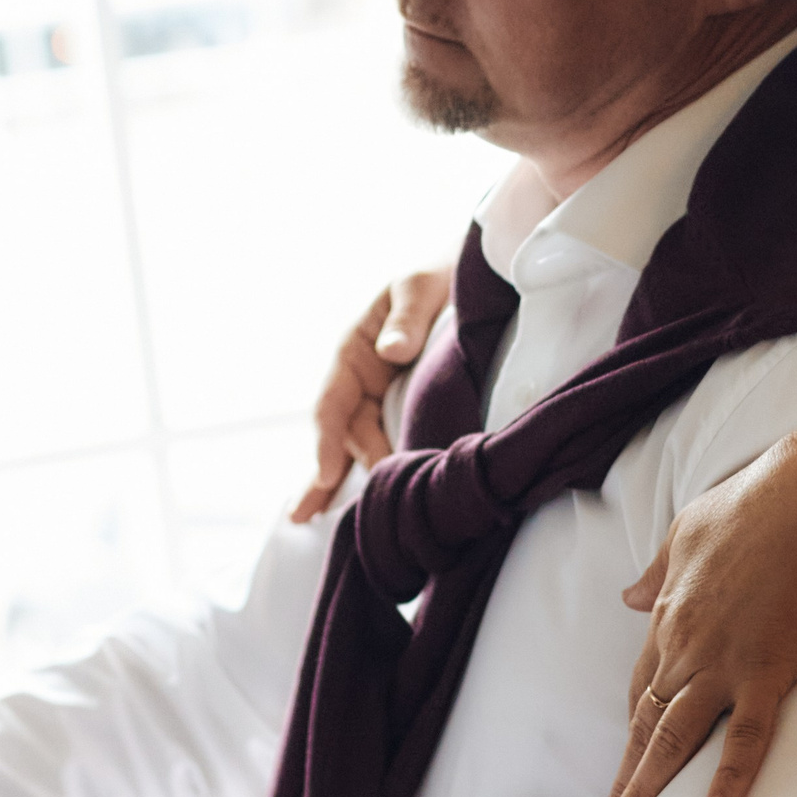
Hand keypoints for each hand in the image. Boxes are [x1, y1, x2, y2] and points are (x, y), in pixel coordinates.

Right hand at [291, 266, 452, 522]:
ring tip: (320, 522)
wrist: (476, 276)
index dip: (327, 439)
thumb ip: (406, 315)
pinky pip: (390, 441)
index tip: (327, 472)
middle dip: (332, 473)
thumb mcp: (419, 284)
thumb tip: (392, 350)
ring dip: (346, 479)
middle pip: (345, 434)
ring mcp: (385, 398)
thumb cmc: (440, 274)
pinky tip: (373, 500)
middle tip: (322, 515)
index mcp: (355, 350)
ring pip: (362, 445)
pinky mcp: (410, 408)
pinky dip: (380, 468)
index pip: (332, 403)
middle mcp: (364, 380)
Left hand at [604, 441, 796, 796]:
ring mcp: (724, 661)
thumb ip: (658, 571)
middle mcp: (686, 644)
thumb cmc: (754, 503)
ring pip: (677, 736)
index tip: (626, 759)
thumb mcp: (688, 530)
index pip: (644, 682)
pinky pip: (745, 736)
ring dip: (650, 786)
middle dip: (630, 773)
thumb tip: (628, 597)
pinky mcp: (767, 670)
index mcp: (670, 612)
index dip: (633, 725)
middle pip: (649, 720)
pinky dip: (728, 778)